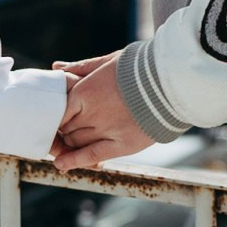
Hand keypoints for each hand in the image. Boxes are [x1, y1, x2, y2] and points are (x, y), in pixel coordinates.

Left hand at [50, 52, 154, 172]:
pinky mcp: (122, 144)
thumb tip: (56, 68)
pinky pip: (92, 155)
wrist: (170, 81)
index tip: (60, 117)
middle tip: (64, 132)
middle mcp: (91, 113)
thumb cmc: (139, 67)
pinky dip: (75, 161)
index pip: (59, 111)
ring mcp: (106, 130)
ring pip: (76, 142)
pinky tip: (62, 165)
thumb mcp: (107, 61)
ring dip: (70, 145)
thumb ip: (80, 67)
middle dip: (64, 130)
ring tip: (67, 146)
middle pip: (67, 128)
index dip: (57, 116)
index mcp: (84, 91)